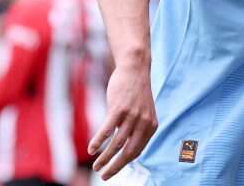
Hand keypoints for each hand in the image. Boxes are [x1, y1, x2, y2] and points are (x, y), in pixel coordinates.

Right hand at [88, 64, 157, 179]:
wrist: (135, 68)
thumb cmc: (135, 92)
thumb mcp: (142, 111)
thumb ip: (137, 128)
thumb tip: (124, 149)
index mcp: (151, 126)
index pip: (137, 151)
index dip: (125, 164)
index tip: (114, 172)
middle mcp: (144, 122)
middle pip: (128, 152)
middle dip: (115, 167)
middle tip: (104, 177)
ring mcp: (132, 116)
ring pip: (116, 144)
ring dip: (105, 158)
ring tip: (96, 167)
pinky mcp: (119, 109)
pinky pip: (107, 130)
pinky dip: (98, 142)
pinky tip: (91, 150)